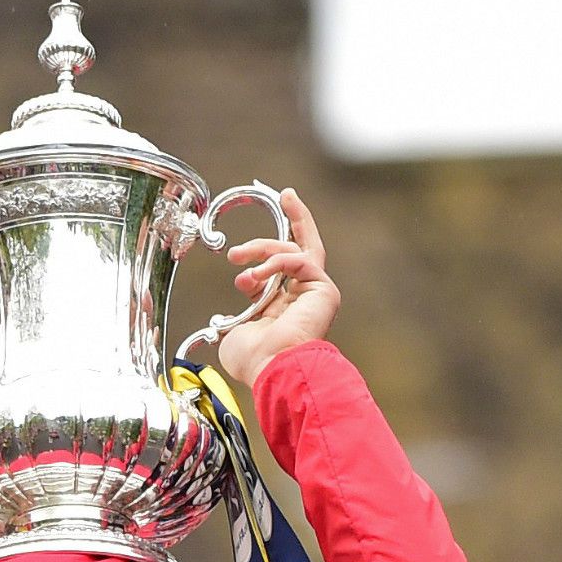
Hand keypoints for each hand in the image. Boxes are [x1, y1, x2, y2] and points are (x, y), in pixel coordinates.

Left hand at [217, 188, 337, 385]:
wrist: (274, 367)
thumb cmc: (255, 360)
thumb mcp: (237, 328)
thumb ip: (243, 306)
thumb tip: (242, 284)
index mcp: (286, 308)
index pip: (280, 271)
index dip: (263, 255)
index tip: (241, 254)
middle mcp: (305, 297)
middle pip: (305, 247)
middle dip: (297, 217)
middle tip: (284, 194)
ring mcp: (317, 292)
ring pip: (294, 250)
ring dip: (261, 248)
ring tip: (237, 257)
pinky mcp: (324, 289)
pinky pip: (299, 259)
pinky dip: (274, 261)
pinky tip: (255, 276)